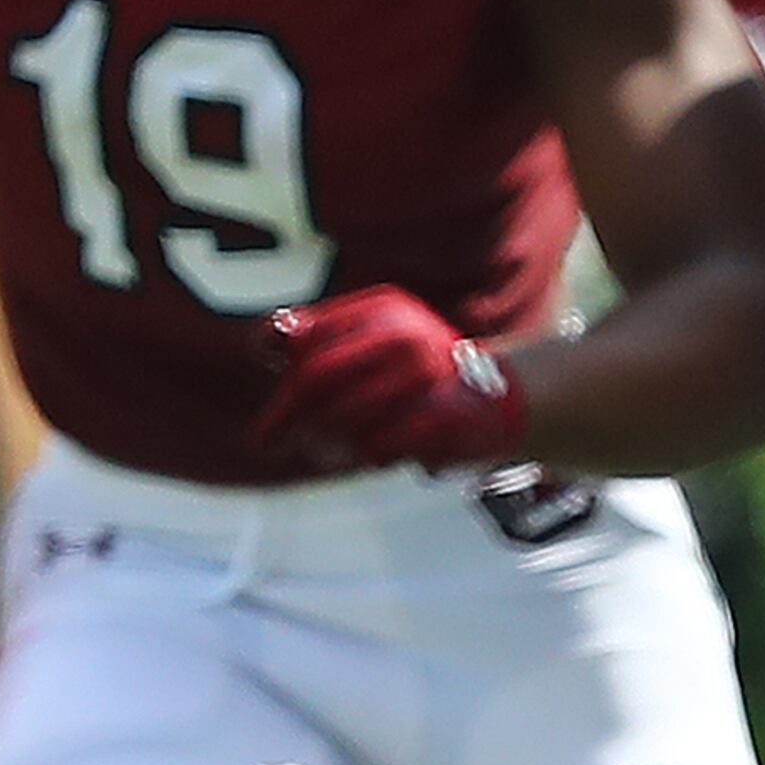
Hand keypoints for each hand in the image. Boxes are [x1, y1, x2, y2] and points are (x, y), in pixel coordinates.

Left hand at [252, 285, 531, 479]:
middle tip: (264, 442)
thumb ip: (320, 337)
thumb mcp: (373, 343)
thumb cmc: (421, 373)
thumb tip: (269, 335)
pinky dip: (371, 453)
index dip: (280, 377)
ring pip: (341, 418)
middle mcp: (404, 335)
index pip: (309, 343)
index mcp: (384, 310)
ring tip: (326, 450)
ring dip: (327, 441)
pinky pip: (378, 446)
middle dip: (284, 415)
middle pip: (316, 377)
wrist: (501, 399)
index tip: (267, 412)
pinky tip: (378, 452)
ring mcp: (426, 376)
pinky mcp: (442, 417)